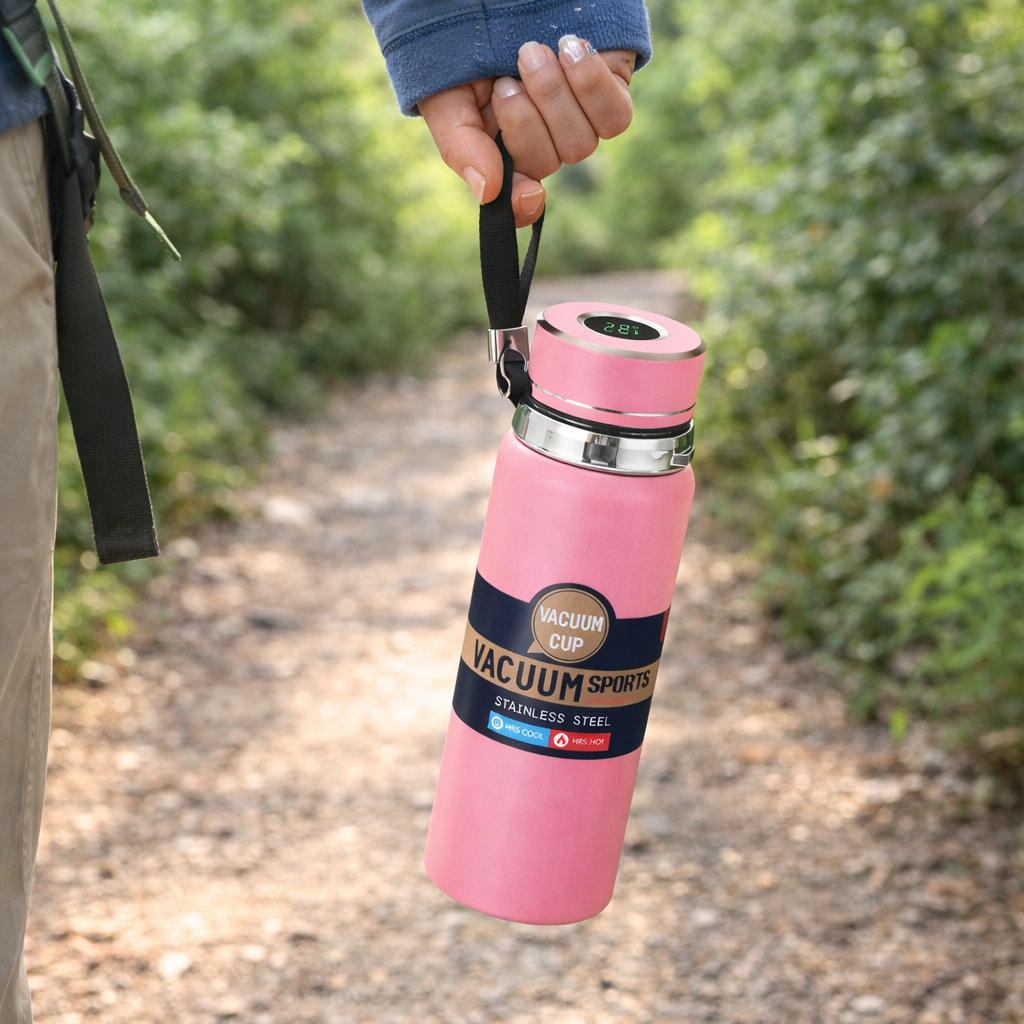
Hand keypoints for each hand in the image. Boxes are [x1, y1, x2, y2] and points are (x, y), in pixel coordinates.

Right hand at [419, 36, 635, 226]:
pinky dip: (592, 85)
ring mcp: (578, 121)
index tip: (525, 192)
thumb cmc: (463, 47)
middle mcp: (542, 143)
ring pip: (580, 144)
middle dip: (524, 120)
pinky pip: (615, 118)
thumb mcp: (446, 96)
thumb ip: (461, 146)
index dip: (524, 205)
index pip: (521, 202)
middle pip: (547, 164)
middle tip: (504, 79)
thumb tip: (489, 193)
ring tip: (531, 52)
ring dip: (554, 97)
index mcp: (502, 155)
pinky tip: (570, 50)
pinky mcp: (610, 95)